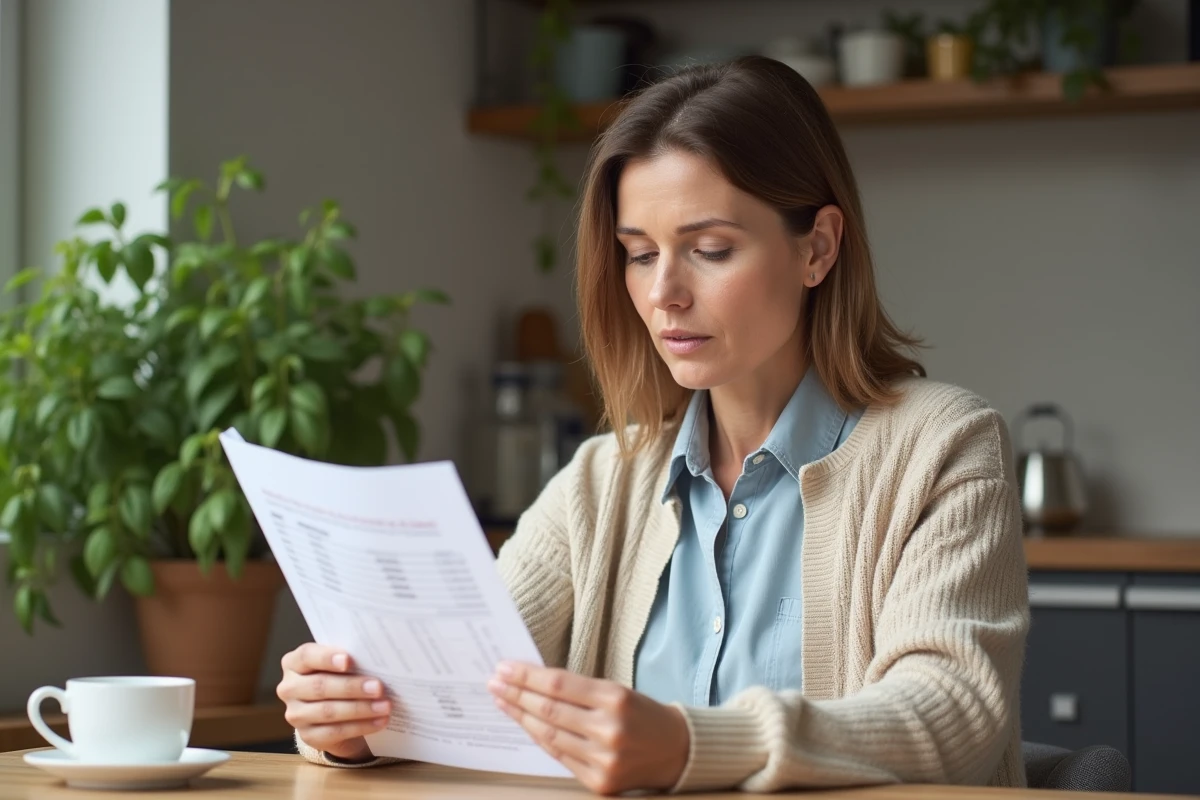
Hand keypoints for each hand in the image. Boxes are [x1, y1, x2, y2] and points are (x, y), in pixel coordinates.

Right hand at [277, 643, 391, 762]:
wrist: (336, 712)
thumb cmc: (340, 677)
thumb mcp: (340, 666)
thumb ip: (350, 660)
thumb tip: (376, 661)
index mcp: (294, 663)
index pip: (306, 656)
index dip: (326, 658)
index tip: (348, 660)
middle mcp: (289, 688)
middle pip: (319, 686)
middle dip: (351, 687)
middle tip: (378, 687)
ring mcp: (296, 714)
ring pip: (328, 711)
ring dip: (360, 709)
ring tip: (384, 706)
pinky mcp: (308, 736)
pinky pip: (335, 732)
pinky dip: (361, 726)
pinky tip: (379, 721)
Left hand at [487, 662, 689, 794]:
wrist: (677, 750)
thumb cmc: (642, 715)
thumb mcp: (617, 691)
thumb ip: (578, 690)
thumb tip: (532, 682)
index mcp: (616, 699)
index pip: (558, 684)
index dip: (526, 676)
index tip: (504, 667)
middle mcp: (609, 730)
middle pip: (549, 710)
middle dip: (516, 694)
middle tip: (495, 683)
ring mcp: (604, 759)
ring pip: (549, 735)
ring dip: (521, 717)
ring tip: (503, 702)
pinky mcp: (599, 782)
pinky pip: (559, 757)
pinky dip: (539, 739)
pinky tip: (525, 725)